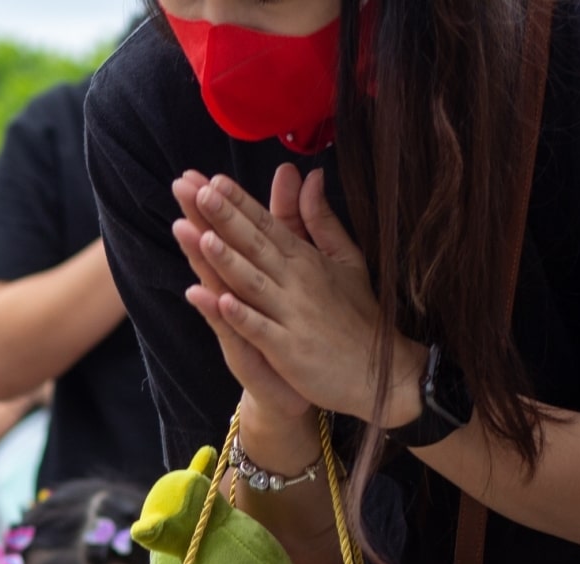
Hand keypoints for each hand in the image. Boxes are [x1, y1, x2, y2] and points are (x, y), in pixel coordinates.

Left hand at [175, 167, 427, 426]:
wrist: (383, 372)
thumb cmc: (357, 315)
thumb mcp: (345, 260)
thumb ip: (321, 220)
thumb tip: (311, 175)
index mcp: (305, 260)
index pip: (266, 225)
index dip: (238, 203)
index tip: (210, 180)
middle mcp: (297, 282)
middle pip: (255, 245)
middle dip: (225, 218)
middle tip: (196, 191)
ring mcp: (292, 315)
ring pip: (254, 283)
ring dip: (228, 260)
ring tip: (202, 236)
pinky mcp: (290, 348)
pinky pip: (261, 330)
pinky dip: (242, 316)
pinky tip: (219, 301)